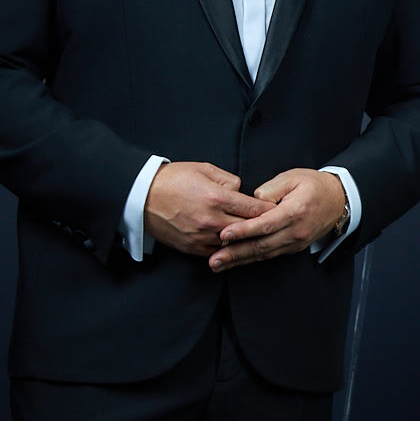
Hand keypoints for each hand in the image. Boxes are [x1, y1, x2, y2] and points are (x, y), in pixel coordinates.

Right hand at [143, 162, 266, 256]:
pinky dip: (226, 247)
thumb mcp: (204, 169)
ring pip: (234, 244)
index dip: (268, 210)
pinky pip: (217, 252)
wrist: (141, 195)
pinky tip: (231, 242)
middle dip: (261, 226)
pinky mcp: (192, 247)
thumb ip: (228, 180)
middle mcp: (211, 220)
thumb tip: (241, 191)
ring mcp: (201, 236)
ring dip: (244, 239)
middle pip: (248, 229)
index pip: (253, 209)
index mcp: (216, 198)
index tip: (278, 211)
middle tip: (273, 225)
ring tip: (254, 235)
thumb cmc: (172, 179)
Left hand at [210, 168, 348, 271]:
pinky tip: (236, 261)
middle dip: (235, 253)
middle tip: (214, 259)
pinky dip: (251, 259)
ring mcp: (296, 242)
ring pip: (264, 254)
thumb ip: (270, 189)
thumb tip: (251, 202)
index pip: (265, 224)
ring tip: (218, 263)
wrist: (338, 200)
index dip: (243, 230)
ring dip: (240, 260)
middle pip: (262, 245)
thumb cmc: (313, 185)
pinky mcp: (294, 247)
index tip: (224, 234)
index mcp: (295, 211)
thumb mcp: (292, 177)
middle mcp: (296, 231)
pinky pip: (270, 255)